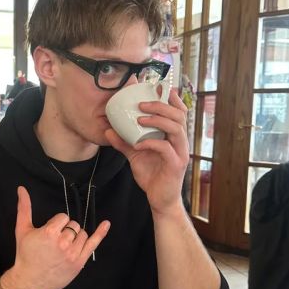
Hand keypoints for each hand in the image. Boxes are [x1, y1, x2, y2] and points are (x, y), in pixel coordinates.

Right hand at [2, 186, 110, 288]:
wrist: (29, 280)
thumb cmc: (25, 254)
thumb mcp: (22, 230)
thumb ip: (24, 208)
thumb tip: (22, 188)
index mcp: (50, 232)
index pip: (63, 217)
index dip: (57, 224)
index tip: (50, 233)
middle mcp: (63, 242)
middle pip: (74, 225)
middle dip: (66, 230)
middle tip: (55, 242)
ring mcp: (73, 253)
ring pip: (83, 234)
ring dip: (76, 237)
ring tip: (64, 247)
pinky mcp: (79, 263)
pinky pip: (93, 244)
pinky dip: (101, 233)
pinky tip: (106, 224)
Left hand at [105, 88, 188, 213]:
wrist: (160, 200)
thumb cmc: (152, 175)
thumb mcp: (135, 155)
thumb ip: (125, 142)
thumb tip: (108, 130)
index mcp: (174, 137)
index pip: (179, 112)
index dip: (173, 99)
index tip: (160, 88)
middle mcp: (180, 142)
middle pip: (179, 115)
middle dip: (161, 105)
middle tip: (141, 104)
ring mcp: (180, 153)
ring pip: (176, 129)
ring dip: (157, 120)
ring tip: (140, 118)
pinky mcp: (176, 165)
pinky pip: (165, 148)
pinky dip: (151, 143)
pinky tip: (138, 144)